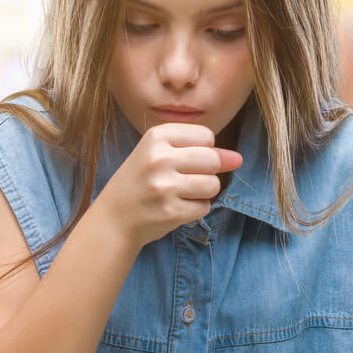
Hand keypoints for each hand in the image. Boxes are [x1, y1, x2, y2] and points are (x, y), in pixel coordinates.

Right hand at [96, 122, 243, 248]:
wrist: (113, 218)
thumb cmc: (141, 182)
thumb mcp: (161, 155)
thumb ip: (201, 152)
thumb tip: (238, 159)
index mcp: (156, 136)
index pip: (206, 135)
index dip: (203, 150)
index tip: (183, 159)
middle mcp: (160, 158)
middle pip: (213, 159)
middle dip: (207, 172)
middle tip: (184, 179)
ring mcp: (165, 186)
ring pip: (213, 185)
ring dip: (203, 192)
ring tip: (180, 194)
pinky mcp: (171, 211)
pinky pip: (204, 207)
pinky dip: (195, 209)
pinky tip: (175, 208)